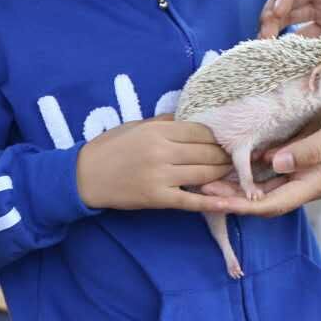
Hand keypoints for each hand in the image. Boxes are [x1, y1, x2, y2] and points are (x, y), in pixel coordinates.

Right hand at [76, 114, 232, 211]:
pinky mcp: (157, 198)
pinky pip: (191, 201)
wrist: (83, 176)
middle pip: (207, 152)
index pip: (201, 131)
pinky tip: (231, 203)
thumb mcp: (137, 126)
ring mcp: (160, 176)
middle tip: (237, 158)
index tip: (227, 141)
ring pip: (204, 174)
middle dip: (225, 156)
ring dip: (222, 174)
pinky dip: (212, 203)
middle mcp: (162, 151)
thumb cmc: (110, 147)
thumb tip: (190, 116)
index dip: (218, 137)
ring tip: (233, 173)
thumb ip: (165, 121)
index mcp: (158, 131)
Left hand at [217, 89, 320, 216]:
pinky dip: (252, 168)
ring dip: (238, 184)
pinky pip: (273, 169)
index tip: (214, 201)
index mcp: (316, 184)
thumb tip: (274, 164)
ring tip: (209, 177)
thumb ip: (308, 151)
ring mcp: (306, 171)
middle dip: (232, 197)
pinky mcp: (304, 157)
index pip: (271, 204)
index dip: (241, 205)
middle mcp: (308, 182)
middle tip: (200, 189)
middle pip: (263, 199)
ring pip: (265, 185)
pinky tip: (233, 161)